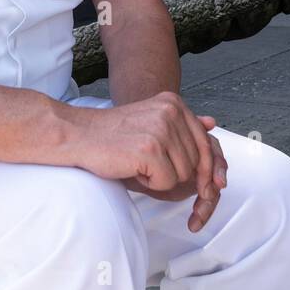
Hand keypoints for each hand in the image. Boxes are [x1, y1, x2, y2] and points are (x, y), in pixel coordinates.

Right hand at [72, 93, 223, 229]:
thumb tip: (212, 124)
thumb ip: (182, 126)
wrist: (76, 135)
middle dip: (174, 173)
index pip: (205, 142)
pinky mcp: (150, 149)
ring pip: (183, 175)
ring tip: (137, 163)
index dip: (205, 168)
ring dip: (160, 178)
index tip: (204, 186)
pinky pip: (167, 183)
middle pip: (196, 162)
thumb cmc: (112, 136)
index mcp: (174, 103)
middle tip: (145, 164)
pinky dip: (150, 184)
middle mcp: (172, 111)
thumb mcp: (151, 124)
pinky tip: (132, 169)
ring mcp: (162, 129)